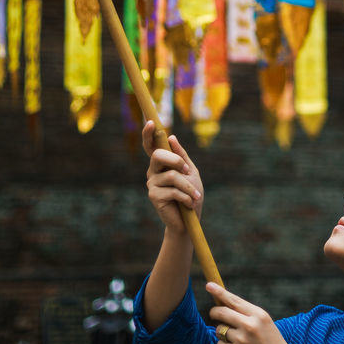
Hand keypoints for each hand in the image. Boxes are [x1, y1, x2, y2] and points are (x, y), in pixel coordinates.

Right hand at [143, 120, 202, 234]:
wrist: (190, 219)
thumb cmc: (191, 194)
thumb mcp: (190, 172)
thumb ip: (181, 156)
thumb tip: (171, 138)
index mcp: (162, 163)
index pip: (151, 146)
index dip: (148, 134)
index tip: (151, 123)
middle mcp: (153, 171)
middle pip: (158, 155)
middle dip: (176, 160)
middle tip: (187, 170)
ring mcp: (152, 184)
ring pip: (172, 175)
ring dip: (188, 186)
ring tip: (194, 196)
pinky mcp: (154, 196)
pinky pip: (174, 190)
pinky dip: (187, 196)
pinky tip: (189, 203)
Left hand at [207, 282, 298, 343]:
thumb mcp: (266, 324)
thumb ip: (248, 315)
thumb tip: (226, 306)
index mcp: (259, 314)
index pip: (234, 300)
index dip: (219, 292)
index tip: (209, 285)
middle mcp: (250, 325)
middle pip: (222, 312)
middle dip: (215, 312)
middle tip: (213, 313)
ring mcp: (242, 340)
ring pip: (220, 329)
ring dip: (222, 332)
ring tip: (236, 338)